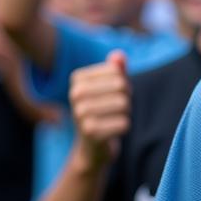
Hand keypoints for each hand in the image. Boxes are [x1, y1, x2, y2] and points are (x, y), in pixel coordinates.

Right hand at [68, 51, 130, 169]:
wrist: (91, 146)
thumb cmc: (103, 110)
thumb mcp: (109, 87)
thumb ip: (116, 69)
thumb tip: (119, 55)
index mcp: (77, 78)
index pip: (117, 71)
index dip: (123, 83)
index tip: (112, 94)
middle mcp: (75, 94)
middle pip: (122, 86)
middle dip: (126, 98)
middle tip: (114, 109)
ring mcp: (80, 113)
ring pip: (124, 104)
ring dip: (125, 113)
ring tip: (112, 119)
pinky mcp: (90, 131)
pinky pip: (124, 123)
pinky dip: (124, 127)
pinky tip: (111, 131)